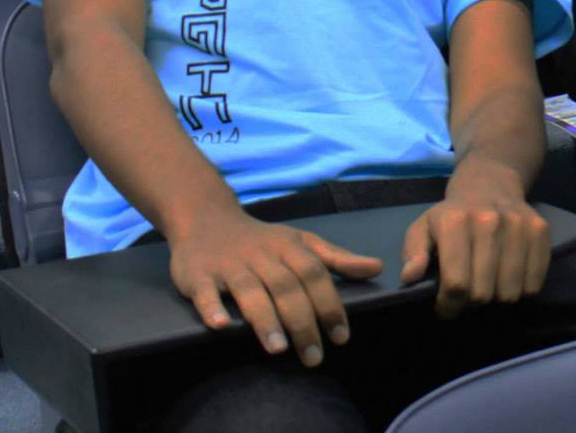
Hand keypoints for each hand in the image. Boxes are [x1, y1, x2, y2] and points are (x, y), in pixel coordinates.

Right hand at [167, 205, 381, 364]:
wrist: (207, 220)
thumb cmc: (262, 240)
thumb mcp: (301, 242)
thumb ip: (336, 258)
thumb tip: (377, 268)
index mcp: (289, 246)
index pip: (314, 274)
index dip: (329, 304)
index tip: (341, 336)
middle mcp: (261, 254)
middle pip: (286, 287)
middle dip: (302, 322)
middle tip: (314, 356)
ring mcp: (229, 264)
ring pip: (249, 290)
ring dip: (264, 319)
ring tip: (278, 348)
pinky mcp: (198, 275)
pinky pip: (205, 292)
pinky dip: (212, 308)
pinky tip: (220, 326)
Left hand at [399, 165, 550, 318]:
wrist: (490, 183)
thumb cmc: (452, 214)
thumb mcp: (423, 227)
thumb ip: (413, 252)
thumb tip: (410, 277)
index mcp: (455, 222)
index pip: (456, 283)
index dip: (449, 305)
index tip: (446, 307)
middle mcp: (489, 222)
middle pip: (482, 293)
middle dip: (471, 302)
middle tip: (468, 294)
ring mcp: (519, 226)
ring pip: (510, 293)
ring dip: (497, 297)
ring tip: (489, 284)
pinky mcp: (541, 231)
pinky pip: (534, 284)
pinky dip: (521, 290)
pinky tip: (509, 277)